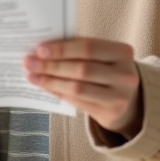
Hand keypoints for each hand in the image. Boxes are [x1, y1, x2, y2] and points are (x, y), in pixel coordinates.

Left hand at [24, 38, 142, 136]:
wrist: (130, 100)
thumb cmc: (109, 70)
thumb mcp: (104, 56)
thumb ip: (80, 50)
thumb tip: (44, 50)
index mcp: (123, 52)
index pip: (88, 48)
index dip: (62, 49)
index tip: (40, 49)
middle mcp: (125, 75)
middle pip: (81, 69)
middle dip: (51, 65)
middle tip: (29, 62)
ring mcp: (119, 96)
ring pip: (77, 87)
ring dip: (50, 81)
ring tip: (32, 75)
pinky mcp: (109, 113)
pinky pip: (76, 101)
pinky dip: (57, 92)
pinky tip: (44, 86)